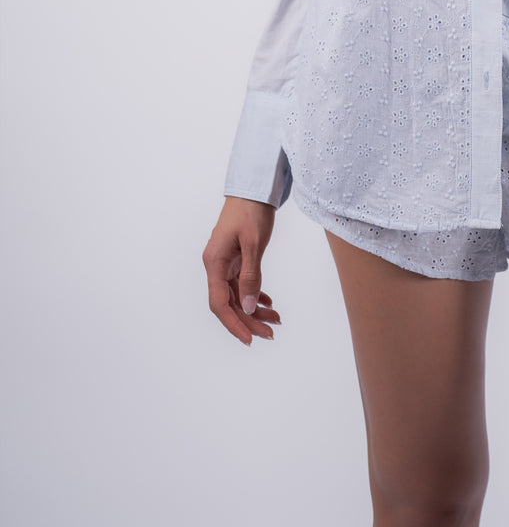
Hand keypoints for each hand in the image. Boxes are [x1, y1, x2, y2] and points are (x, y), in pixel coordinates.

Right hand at [202, 196, 280, 345]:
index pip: (219, 304)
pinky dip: (255, 294)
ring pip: (237, 295)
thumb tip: (250, 308)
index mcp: (214, 263)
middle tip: (271, 333)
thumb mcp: (253, 244)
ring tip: (276, 319)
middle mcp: (216, 265)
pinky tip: (268, 302)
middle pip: (229, 303)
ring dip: (255, 309)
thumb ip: (251, 276)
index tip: (250, 339)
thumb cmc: (252, 210)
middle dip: (249, 320)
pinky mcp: (235, 258)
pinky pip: (242, 283)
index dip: (234, 324)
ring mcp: (225, 262)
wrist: (254, 187)